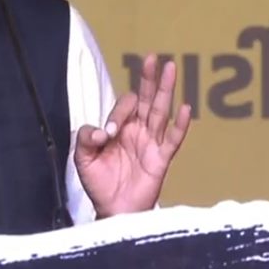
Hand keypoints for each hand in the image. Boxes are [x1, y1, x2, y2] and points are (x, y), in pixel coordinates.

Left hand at [75, 53, 191, 217]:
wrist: (112, 210)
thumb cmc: (99, 183)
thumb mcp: (83, 159)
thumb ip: (85, 139)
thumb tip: (102, 132)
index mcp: (120, 127)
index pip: (124, 107)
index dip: (118, 114)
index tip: (108, 134)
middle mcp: (138, 130)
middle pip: (146, 99)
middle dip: (148, 79)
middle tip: (153, 58)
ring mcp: (151, 143)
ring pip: (161, 111)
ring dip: (165, 90)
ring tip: (171, 68)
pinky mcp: (161, 159)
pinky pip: (173, 139)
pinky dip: (181, 125)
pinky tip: (186, 108)